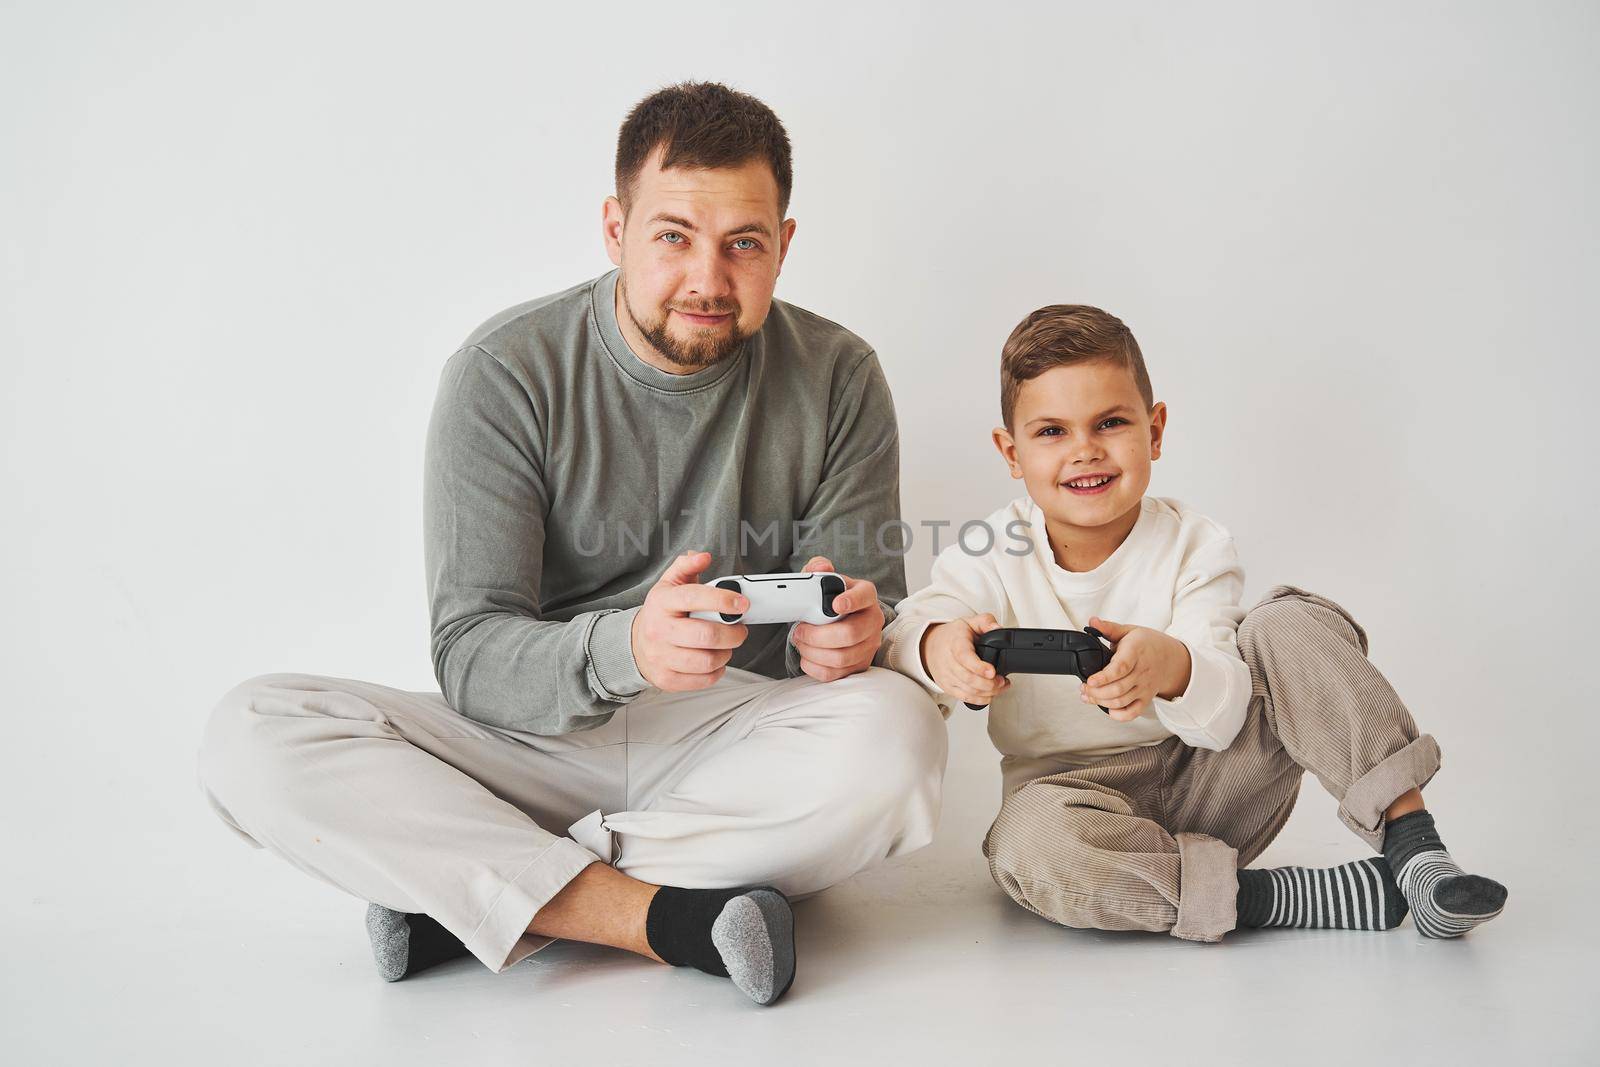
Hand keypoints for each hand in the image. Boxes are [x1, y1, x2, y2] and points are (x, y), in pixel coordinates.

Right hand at [631, 551, 749, 691]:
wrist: (636, 644)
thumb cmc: (661, 613)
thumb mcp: (670, 584)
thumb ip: (687, 566)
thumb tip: (703, 557)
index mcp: (662, 602)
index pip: (694, 598)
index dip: (722, 600)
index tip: (742, 603)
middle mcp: (660, 630)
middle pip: (706, 635)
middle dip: (733, 633)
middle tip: (739, 629)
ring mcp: (661, 657)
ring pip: (708, 660)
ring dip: (726, 653)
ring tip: (725, 644)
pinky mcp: (667, 678)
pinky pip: (703, 679)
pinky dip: (717, 671)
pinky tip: (714, 659)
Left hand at [788, 556, 884, 681]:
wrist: (835, 621)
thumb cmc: (829, 599)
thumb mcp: (822, 580)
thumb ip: (818, 568)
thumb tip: (821, 567)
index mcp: (866, 595)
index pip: (865, 596)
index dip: (851, 601)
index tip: (835, 604)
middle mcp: (872, 620)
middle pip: (851, 634)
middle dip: (818, 635)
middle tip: (799, 630)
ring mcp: (868, 645)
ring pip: (842, 657)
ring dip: (813, 652)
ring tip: (800, 642)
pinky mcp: (859, 664)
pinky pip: (836, 674)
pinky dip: (815, 667)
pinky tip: (806, 657)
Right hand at [920, 613, 1008, 706]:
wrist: (931, 646)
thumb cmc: (952, 636)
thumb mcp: (969, 622)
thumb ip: (986, 622)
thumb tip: (997, 629)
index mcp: (955, 643)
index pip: (964, 657)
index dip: (978, 667)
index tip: (992, 671)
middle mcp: (948, 661)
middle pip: (968, 678)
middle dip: (989, 683)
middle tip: (1001, 681)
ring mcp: (947, 676)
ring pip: (968, 690)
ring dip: (988, 692)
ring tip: (1000, 686)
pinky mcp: (947, 687)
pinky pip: (964, 698)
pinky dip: (980, 699)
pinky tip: (990, 694)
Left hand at [1079, 616, 1192, 722]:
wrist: (1171, 658)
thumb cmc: (1147, 644)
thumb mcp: (1129, 631)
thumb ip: (1109, 628)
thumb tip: (1092, 621)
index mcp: (1136, 652)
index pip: (1121, 668)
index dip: (1104, 677)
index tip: (1090, 680)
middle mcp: (1142, 672)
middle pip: (1118, 689)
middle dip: (1096, 692)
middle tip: (1083, 688)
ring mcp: (1144, 687)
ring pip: (1122, 702)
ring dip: (1101, 703)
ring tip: (1087, 696)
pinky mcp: (1146, 698)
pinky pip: (1133, 713)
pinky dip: (1119, 715)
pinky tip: (1107, 709)